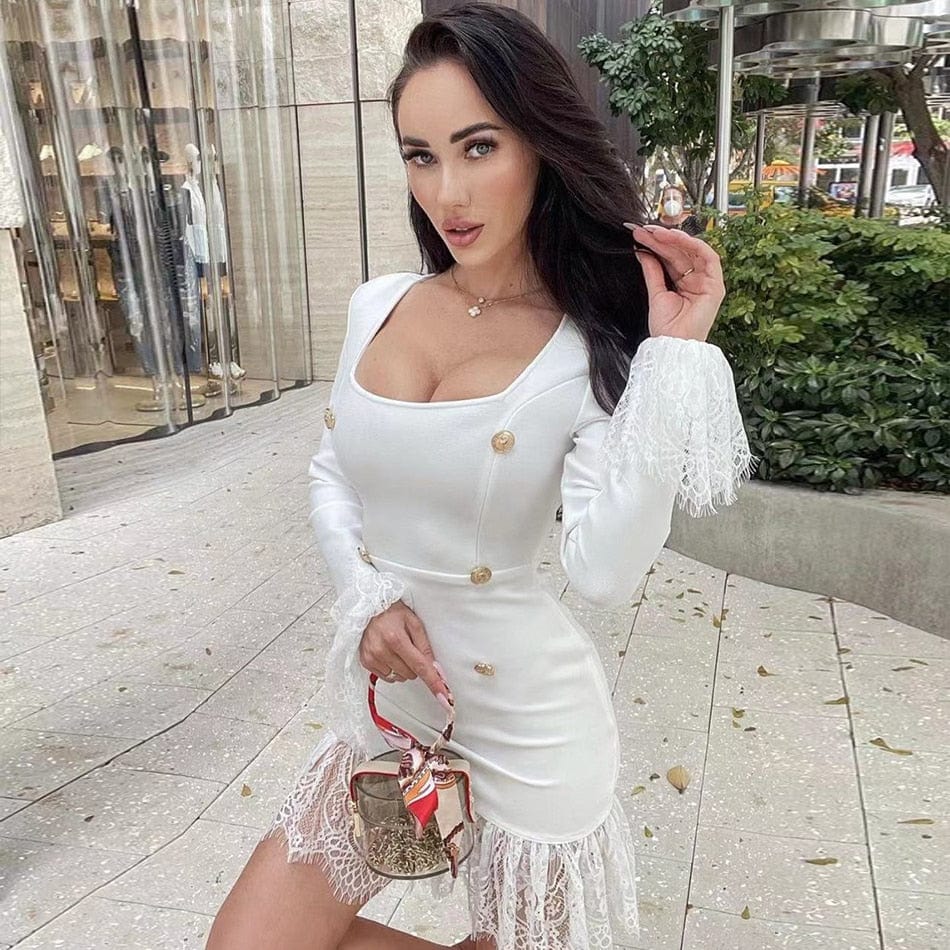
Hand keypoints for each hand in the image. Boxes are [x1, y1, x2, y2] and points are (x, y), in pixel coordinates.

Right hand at [359, 599, 447, 698]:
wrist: (368, 607)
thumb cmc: (392, 612)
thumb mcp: (414, 623)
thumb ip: (425, 646)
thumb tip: (435, 668)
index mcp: (396, 639)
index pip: (420, 666)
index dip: (433, 682)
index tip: (443, 696)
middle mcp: (382, 650)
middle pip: (411, 674)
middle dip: (415, 665)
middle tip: (409, 648)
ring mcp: (372, 658)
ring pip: (399, 678)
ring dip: (403, 668)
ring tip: (396, 648)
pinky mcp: (366, 662)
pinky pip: (387, 677)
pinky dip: (392, 669)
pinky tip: (388, 654)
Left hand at [624, 222, 724, 341]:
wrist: (672, 344)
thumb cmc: (666, 327)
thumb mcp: (655, 293)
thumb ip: (652, 271)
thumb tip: (642, 251)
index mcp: (682, 283)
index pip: (670, 257)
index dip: (656, 244)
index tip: (640, 235)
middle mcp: (696, 280)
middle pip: (680, 253)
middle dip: (662, 239)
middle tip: (644, 230)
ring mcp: (707, 282)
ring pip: (693, 252)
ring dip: (675, 239)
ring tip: (656, 232)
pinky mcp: (715, 285)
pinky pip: (709, 258)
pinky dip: (694, 245)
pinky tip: (677, 238)